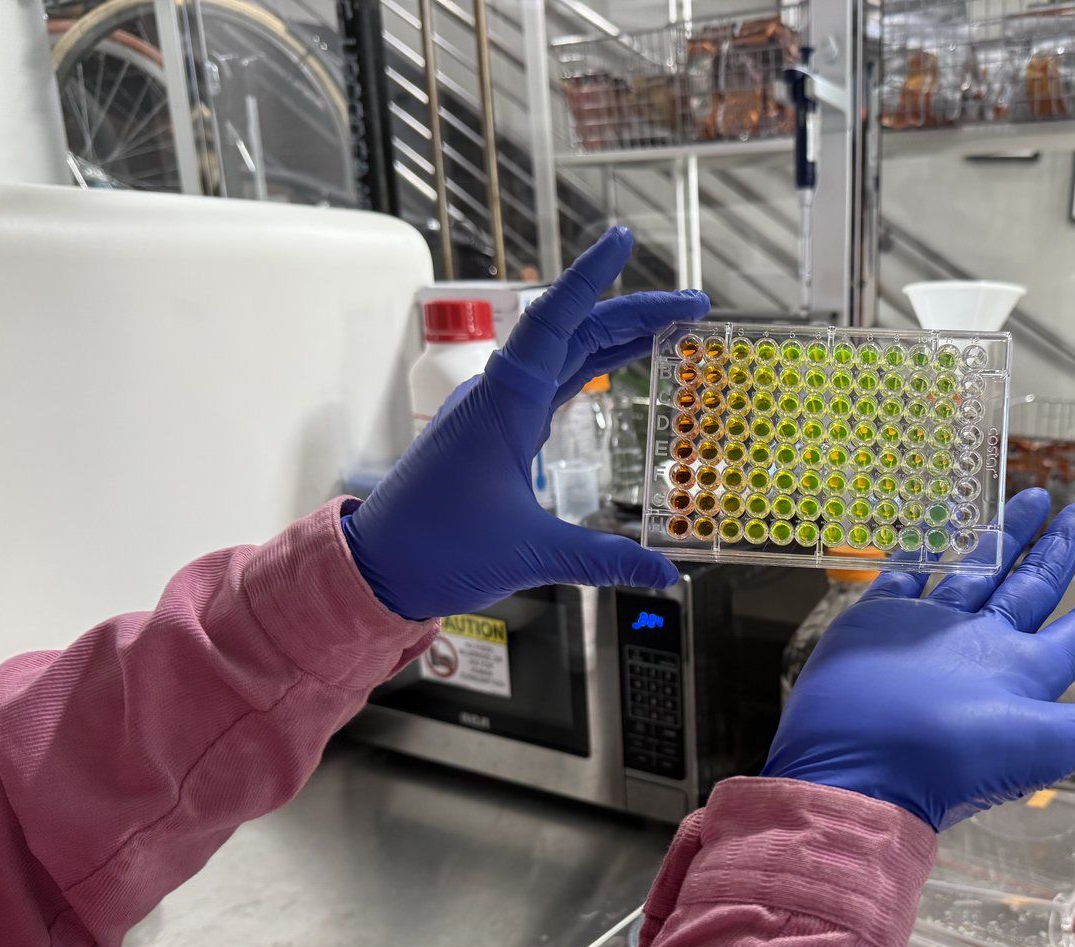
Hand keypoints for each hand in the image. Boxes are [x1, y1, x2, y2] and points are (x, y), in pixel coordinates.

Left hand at [342, 227, 710, 619]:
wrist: (380, 567)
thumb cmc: (438, 548)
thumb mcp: (530, 553)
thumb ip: (603, 561)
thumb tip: (663, 578)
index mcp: (505, 402)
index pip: (556, 320)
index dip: (592, 278)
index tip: (623, 241)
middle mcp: (502, 394)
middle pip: (576, 332)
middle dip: (635, 312)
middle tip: (694, 306)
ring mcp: (498, 410)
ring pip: (566, 356)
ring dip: (618, 337)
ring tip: (672, 328)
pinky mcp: (499, 432)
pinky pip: (553, 384)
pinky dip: (593, 370)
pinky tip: (619, 368)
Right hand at [763, 489, 1074, 829]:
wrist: (856, 768)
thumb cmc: (953, 759)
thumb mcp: (1048, 743)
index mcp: (1023, 675)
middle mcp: (981, 650)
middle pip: (1031, 589)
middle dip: (1060, 551)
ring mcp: (930, 633)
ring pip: (975, 573)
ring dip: (1003, 536)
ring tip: (1032, 495)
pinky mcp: (880, 621)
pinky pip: (906, 575)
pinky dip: (921, 548)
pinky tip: (937, 519)